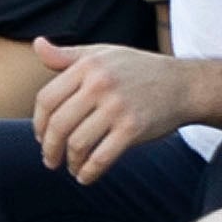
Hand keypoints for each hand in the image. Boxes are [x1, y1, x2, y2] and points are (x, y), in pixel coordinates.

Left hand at [29, 38, 188, 182]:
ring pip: (77, 144)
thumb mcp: (103, 54)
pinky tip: (86, 176)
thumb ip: (68, 55)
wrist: (184, 84)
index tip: (41, 136)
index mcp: (88, 65)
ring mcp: (117, 107)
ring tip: (71, 167)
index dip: (38, 123)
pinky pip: (101, 157)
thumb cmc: (139, 69)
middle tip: (50, 160)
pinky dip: (89, 172)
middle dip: (50, 149)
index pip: (47, 99)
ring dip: (70, 163)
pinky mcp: (133, 129)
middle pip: (58, 125)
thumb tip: (37, 45)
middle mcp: (100, 84)